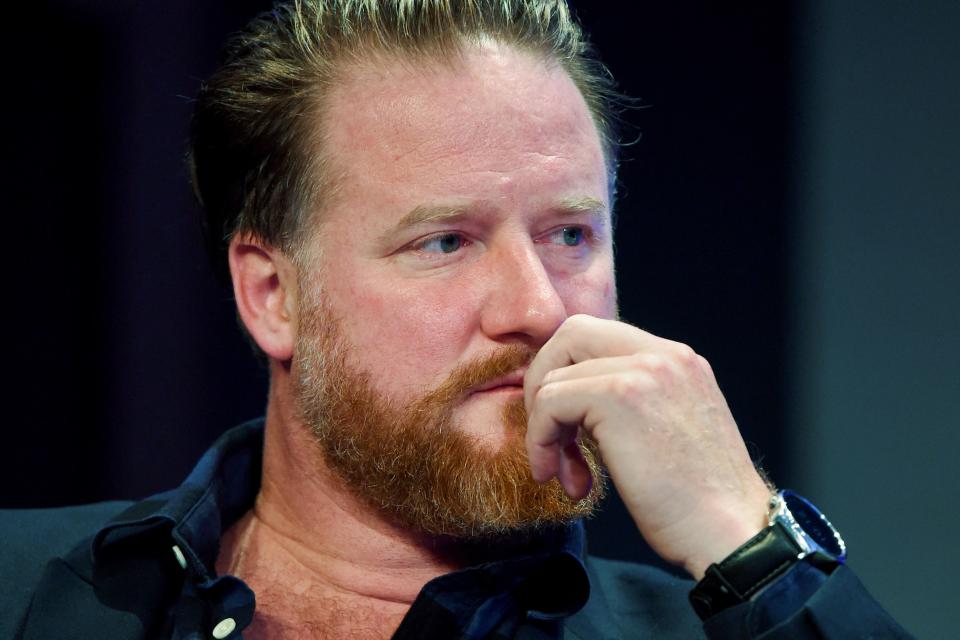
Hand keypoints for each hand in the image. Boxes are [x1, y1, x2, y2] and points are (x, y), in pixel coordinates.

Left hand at [523, 314, 771, 578]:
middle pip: (572, 334)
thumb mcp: (670, 429)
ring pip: (555, 374)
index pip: (600, 336)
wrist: (730, 534)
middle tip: (550, 436)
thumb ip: (634, 400)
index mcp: (678, 360)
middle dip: (544, 383)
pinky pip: (550, 401)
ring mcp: (644, 370)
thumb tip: (572, 399)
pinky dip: (541, 440)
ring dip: (545, 428)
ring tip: (566, 472)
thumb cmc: (698, 501)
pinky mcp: (619, 395)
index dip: (570, 374)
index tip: (569, 426)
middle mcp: (664, 354)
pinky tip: (565, 479)